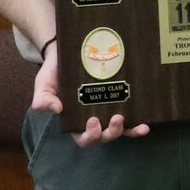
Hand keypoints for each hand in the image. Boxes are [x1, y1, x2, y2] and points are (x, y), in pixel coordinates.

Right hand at [33, 41, 149, 147]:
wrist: (69, 50)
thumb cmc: (54, 72)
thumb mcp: (43, 86)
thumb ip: (43, 100)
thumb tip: (57, 109)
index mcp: (75, 121)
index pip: (83, 138)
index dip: (90, 136)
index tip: (92, 120)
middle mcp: (94, 119)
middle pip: (105, 136)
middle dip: (112, 133)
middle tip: (117, 119)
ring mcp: (109, 109)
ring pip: (122, 130)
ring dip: (131, 131)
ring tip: (140, 126)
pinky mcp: (121, 98)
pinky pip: (132, 115)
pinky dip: (139, 122)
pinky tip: (147, 120)